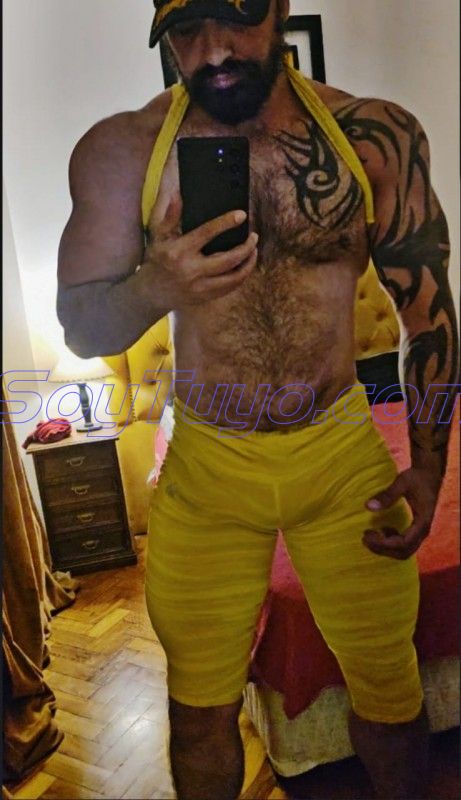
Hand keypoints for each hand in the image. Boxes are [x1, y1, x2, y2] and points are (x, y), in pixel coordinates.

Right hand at [143, 193, 257, 308]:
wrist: (150, 293)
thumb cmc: (155, 259)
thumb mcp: (157, 234)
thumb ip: (168, 213)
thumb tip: (178, 192)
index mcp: (180, 251)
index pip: (207, 233)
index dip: (226, 223)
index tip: (242, 215)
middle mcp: (191, 270)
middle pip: (229, 259)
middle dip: (246, 247)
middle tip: (254, 236)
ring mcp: (200, 287)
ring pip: (234, 278)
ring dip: (248, 264)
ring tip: (253, 251)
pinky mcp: (205, 297)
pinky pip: (230, 288)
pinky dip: (241, 276)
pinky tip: (245, 266)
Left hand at [363, 468, 441, 558]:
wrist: (430, 475)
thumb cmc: (417, 478)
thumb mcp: (402, 483)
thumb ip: (387, 495)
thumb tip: (368, 506)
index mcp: (422, 522)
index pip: (404, 543)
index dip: (384, 544)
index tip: (367, 536)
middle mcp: (423, 531)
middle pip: (404, 552)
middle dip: (383, 549)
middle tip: (365, 538)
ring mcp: (420, 531)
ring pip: (404, 551)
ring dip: (386, 548)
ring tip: (369, 535)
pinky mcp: (415, 529)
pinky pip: (404, 544)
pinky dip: (390, 542)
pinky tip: (381, 530)